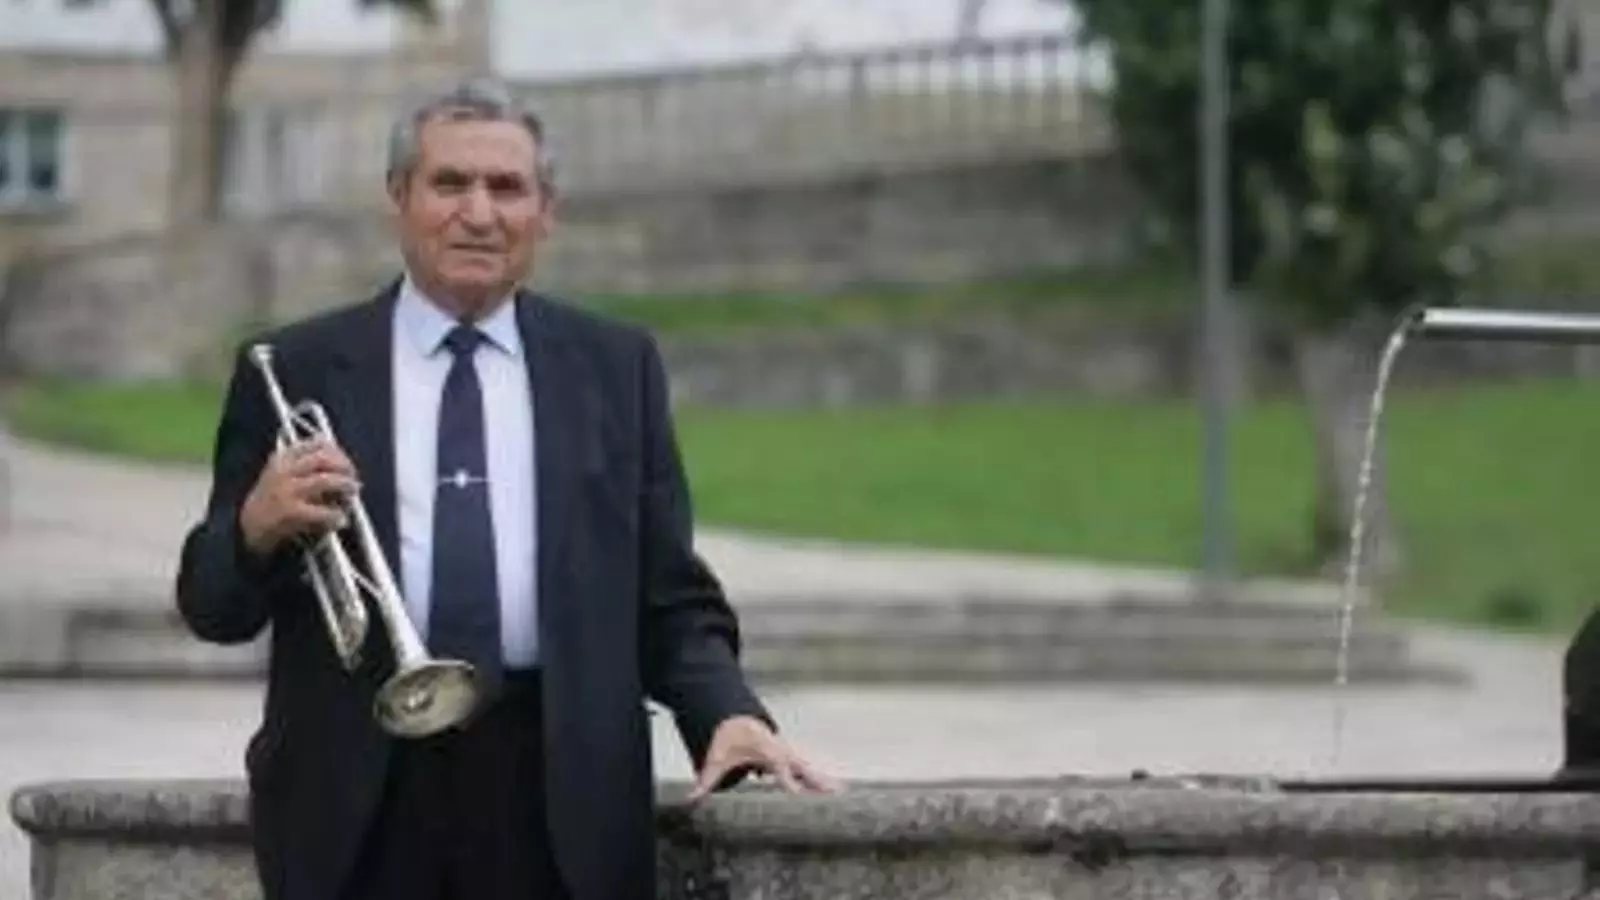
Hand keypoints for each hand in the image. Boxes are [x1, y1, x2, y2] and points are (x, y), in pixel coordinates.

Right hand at [239, 438, 358, 556]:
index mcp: (283, 458)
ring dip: (345, 486)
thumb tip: (343, 466)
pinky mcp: (290, 512)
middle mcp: (284, 470)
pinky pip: (321, 511)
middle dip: (344, 467)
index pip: (316, 443)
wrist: (248, 528)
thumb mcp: (283, 475)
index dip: (337, 452)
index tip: (346, 462)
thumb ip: (307, 466)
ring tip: (352, 496)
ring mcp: (286, 490)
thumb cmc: (272, 500)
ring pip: (325, 480)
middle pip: (323, 458)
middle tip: (354, 480)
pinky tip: (341, 521)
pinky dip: (336, 515)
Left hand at [685, 716, 841, 801]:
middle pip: (803, 768)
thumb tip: (690, 798)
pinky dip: (821, 778)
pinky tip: (835, 789)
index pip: (781, 770)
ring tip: (842, 792)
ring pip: (810, 767)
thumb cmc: (729, 739)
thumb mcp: (716, 759)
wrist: (737, 720)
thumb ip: (706, 780)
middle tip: (836, 792)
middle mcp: (782, 753)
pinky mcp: (791, 757)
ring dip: (825, 779)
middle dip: (818, 780)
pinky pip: (808, 768)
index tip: (800, 795)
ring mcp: (789, 754)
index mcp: (767, 752)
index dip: (790, 783)